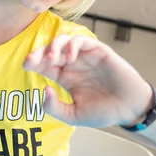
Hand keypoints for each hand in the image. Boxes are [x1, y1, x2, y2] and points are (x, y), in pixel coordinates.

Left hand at [22, 35, 153, 127]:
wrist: (129, 109)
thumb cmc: (104, 112)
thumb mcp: (74, 115)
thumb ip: (55, 107)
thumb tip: (44, 90)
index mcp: (65, 77)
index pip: (44, 64)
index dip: (33, 61)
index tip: (26, 65)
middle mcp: (73, 64)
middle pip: (50, 50)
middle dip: (38, 53)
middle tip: (32, 61)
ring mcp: (85, 56)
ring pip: (64, 41)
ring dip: (54, 47)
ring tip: (52, 59)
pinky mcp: (99, 51)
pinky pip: (82, 40)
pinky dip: (73, 45)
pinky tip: (69, 57)